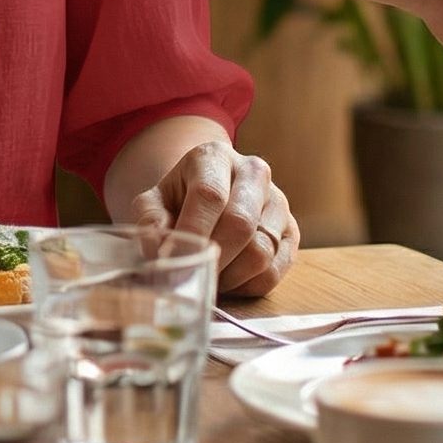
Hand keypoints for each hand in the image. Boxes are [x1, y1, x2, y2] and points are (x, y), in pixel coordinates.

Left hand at [132, 137, 297, 297]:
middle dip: (213, 259)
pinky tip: (229, 280)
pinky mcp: (292, 232)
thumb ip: (150, 221)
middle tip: (192, 278)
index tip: (174, 262)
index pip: (209, 194)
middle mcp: (253, 173)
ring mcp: (278, 202)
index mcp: (215, 157)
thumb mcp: (154, 201)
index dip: (192, 232)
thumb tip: (161, 250)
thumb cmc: (178, 199)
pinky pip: (275, 271)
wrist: (208, 194)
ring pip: (261, 251)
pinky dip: (248, 285)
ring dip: (230, 276)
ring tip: (208, 277)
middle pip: (241, 224)